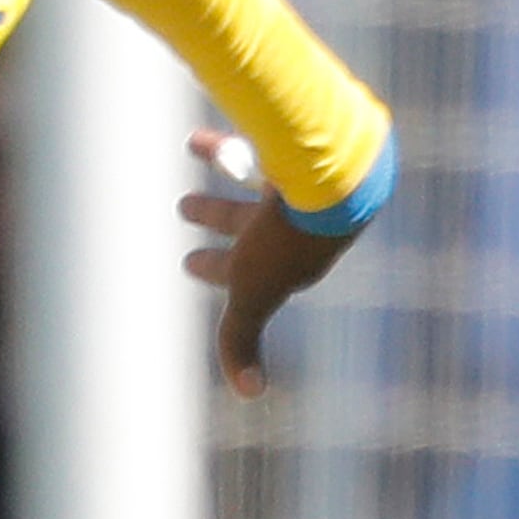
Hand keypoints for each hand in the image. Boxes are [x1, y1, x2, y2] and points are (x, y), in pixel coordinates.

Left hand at [180, 127, 355, 398]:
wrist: (337, 175)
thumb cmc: (290, 237)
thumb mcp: (253, 292)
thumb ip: (242, 339)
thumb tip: (250, 394)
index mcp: (288, 261)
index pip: (246, 271)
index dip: (215, 270)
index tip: (187, 263)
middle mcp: (297, 224)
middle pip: (248, 223)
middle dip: (216, 219)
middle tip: (182, 207)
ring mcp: (303, 186)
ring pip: (255, 176)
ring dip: (223, 165)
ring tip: (193, 145)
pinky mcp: (305, 149)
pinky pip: (263, 138)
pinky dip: (233, 134)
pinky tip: (205, 123)